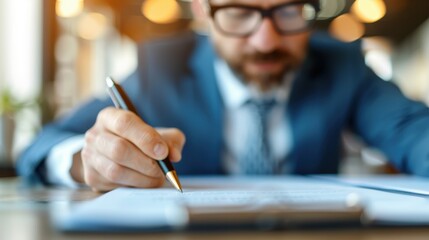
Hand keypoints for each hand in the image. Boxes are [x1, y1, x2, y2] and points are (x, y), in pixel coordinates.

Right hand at [71, 107, 185, 191]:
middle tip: (162, 170)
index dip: (146, 138)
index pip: (125, 123)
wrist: (117, 155)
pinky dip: (134, 186)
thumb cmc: (141, 141)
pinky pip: (114, 185)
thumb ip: (171, 140)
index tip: (163, 152)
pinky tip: (143, 182)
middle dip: (146, 162)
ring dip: (142, 178)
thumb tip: (174, 155)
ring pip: (116, 171)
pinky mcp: (91, 177)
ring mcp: (90, 156)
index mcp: (110, 117)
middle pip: (119, 149)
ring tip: (156, 178)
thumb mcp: (159, 134)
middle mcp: (95, 135)